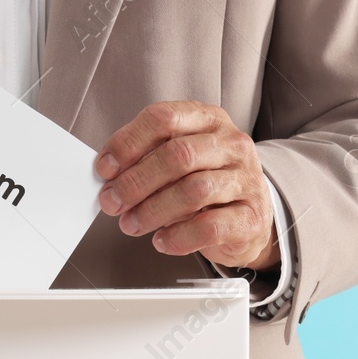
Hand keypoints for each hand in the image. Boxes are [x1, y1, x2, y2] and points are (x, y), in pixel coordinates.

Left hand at [95, 101, 277, 270]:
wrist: (247, 218)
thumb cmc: (204, 185)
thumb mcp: (176, 163)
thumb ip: (146, 161)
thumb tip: (109, 178)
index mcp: (208, 120)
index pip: (164, 118)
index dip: (128, 143)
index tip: (105, 168)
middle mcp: (231, 144)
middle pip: (177, 155)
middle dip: (135, 182)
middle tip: (111, 201)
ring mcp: (246, 179)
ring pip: (193, 190)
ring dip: (152, 211)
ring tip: (131, 224)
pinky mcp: (252, 216)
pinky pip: (210, 227)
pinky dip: (178, 237)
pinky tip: (162, 240)